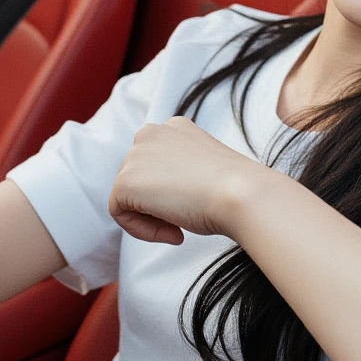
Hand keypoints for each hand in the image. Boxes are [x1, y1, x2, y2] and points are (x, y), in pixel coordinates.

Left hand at [108, 117, 261, 244]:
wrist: (241, 193)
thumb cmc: (234, 188)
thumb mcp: (205, 169)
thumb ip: (181, 172)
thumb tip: (164, 193)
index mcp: (174, 128)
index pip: (155, 164)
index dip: (170, 192)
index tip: (193, 205)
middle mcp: (151, 133)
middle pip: (138, 179)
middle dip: (157, 204)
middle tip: (186, 218)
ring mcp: (135, 155)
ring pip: (127, 196)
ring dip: (151, 218)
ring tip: (181, 226)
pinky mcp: (125, 181)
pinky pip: (119, 213)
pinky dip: (142, 230)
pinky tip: (173, 231)